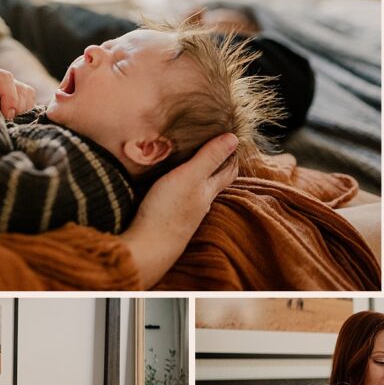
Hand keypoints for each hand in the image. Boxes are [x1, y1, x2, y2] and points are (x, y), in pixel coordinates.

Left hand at [0, 63, 34, 138]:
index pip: (3, 78)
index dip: (10, 98)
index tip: (7, 117)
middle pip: (18, 86)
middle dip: (16, 106)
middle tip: (4, 123)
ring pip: (24, 95)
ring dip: (19, 111)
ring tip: (2, 124)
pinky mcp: (0, 99)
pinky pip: (22, 104)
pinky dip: (20, 114)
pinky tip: (6, 124)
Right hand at [119, 132, 238, 286]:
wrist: (149, 247)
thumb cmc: (169, 210)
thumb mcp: (190, 176)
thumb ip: (209, 158)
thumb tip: (234, 138)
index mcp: (208, 190)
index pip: (228, 171)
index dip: (232, 156)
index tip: (231, 140)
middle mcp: (201, 204)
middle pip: (214, 183)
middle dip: (216, 166)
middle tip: (213, 147)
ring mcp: (186, 215)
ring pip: (198, 194)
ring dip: (197, 179)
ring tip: (191, 163)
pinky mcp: (170, 221)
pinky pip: (181, 202)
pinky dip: (181, 191)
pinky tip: (172, 188)